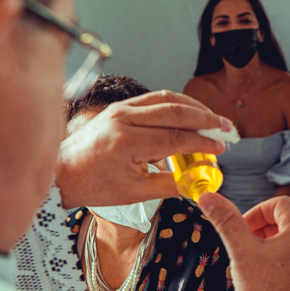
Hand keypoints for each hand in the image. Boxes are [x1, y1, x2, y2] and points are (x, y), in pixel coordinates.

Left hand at [57, 90, 229, 208]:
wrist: (62, 172)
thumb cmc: (93, 185)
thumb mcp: (134, 192)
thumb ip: (169, 185)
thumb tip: (196, 184)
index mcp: (127, 142)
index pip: (175, 137)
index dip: (203, 142)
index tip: (221, 147)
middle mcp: (124, 118)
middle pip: (175, 110)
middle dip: (206, 119)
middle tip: (227, 128)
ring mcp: (121, 109)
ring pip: (166, 98)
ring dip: (194, 107)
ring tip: (214, 119)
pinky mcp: (120, 107)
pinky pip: (154, 99)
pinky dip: (177, 105)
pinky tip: (191, 114)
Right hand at [198, 193, 289, 290]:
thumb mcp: (242, 252)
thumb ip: (227, 221)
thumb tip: (208, 198)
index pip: (279, 204)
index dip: (256, 213)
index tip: (243, 230)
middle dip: (265, 228)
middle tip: (248, 245)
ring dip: (276, 242)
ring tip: (259, 260)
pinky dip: (289, 256)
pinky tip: (273, 272)